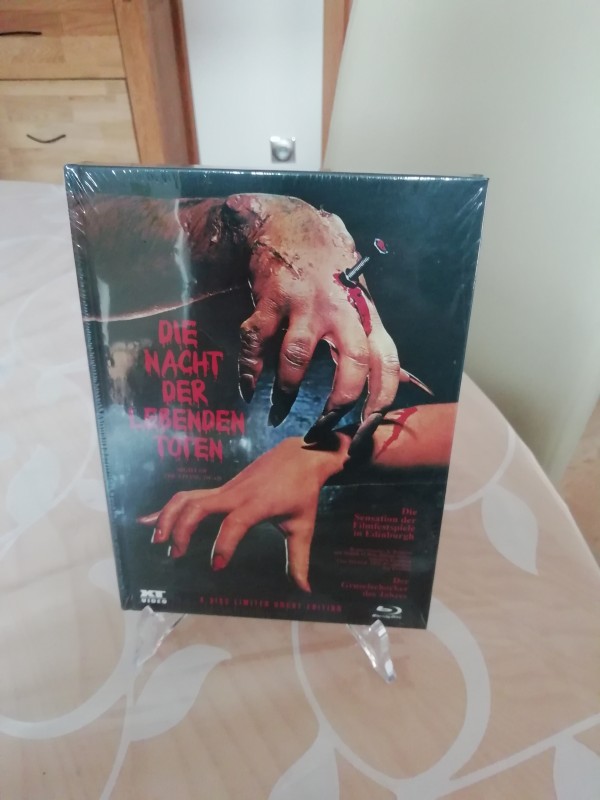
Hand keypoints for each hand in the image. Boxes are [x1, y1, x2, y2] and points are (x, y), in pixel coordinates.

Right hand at [137, 436, 349, 591]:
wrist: (300, 456)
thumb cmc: (302, 492)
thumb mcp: (303, 525)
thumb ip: (299, 559)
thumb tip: (303, 590)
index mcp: (258, 503)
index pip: (235, 522)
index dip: (224, 544)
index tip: (217, 566)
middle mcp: (236, 494)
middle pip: (199, 505)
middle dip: (183, 528)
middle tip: (177, 554)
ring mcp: (226, 489)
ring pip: (188, 497)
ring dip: (169, 516)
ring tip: (157, 540)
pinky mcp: (221, 488)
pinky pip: (189, 495)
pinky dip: (168, 508)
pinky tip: (147, 520)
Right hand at [224, 194, 405, 440]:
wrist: (290, 222)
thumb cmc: (328, 267)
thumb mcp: (357, 298)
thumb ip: (367, 335)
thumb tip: (386, 379)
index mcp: (365, 314)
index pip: (387, 362)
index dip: (381, 399)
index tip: (367, 428)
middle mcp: (341, 310)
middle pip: (352, 365)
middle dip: (337, 404)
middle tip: (321, 427)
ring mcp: (305, 303)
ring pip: (298, 358)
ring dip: (286, 389)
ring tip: (278, 409)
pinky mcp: (272, 298)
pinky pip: (257, 342)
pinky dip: (249, 370)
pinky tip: (247, 388)